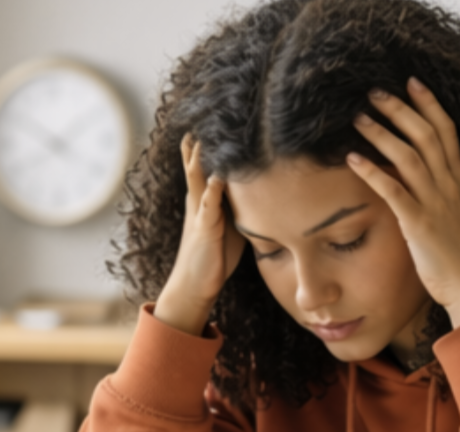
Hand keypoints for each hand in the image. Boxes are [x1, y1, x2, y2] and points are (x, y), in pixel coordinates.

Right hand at [155, 134, 245, 335]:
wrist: (197, 284)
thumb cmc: (215, 256)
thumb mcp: (231, 226)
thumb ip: (239, 207)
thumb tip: (262, 194)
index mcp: (207, 201)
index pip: (208, 167)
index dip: (209, 147)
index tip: (214, 124)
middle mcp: (200, 203)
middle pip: (197, 167)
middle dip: (198, 145)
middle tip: (197, 119)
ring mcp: (200, 215)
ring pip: (198, 181)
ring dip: (200, 160)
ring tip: (201, 138)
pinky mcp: (204, 230)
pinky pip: (207, 208)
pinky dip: (211, 192)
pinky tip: (216, 178)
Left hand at [346, 78, 459, 328]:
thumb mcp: (457, 221)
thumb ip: (441, 199)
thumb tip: (421, 187)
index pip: (446, 132)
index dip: (429, 104)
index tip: (412, 83)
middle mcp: (450, 186)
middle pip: (425, 134)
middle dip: (399, 109)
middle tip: (374, 91)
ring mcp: (437, 203)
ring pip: (408, 155)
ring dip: (381, 133)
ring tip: (358, 118)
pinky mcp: (420, 223)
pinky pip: (394, 190)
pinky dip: (373, 171)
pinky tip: (353, 159)